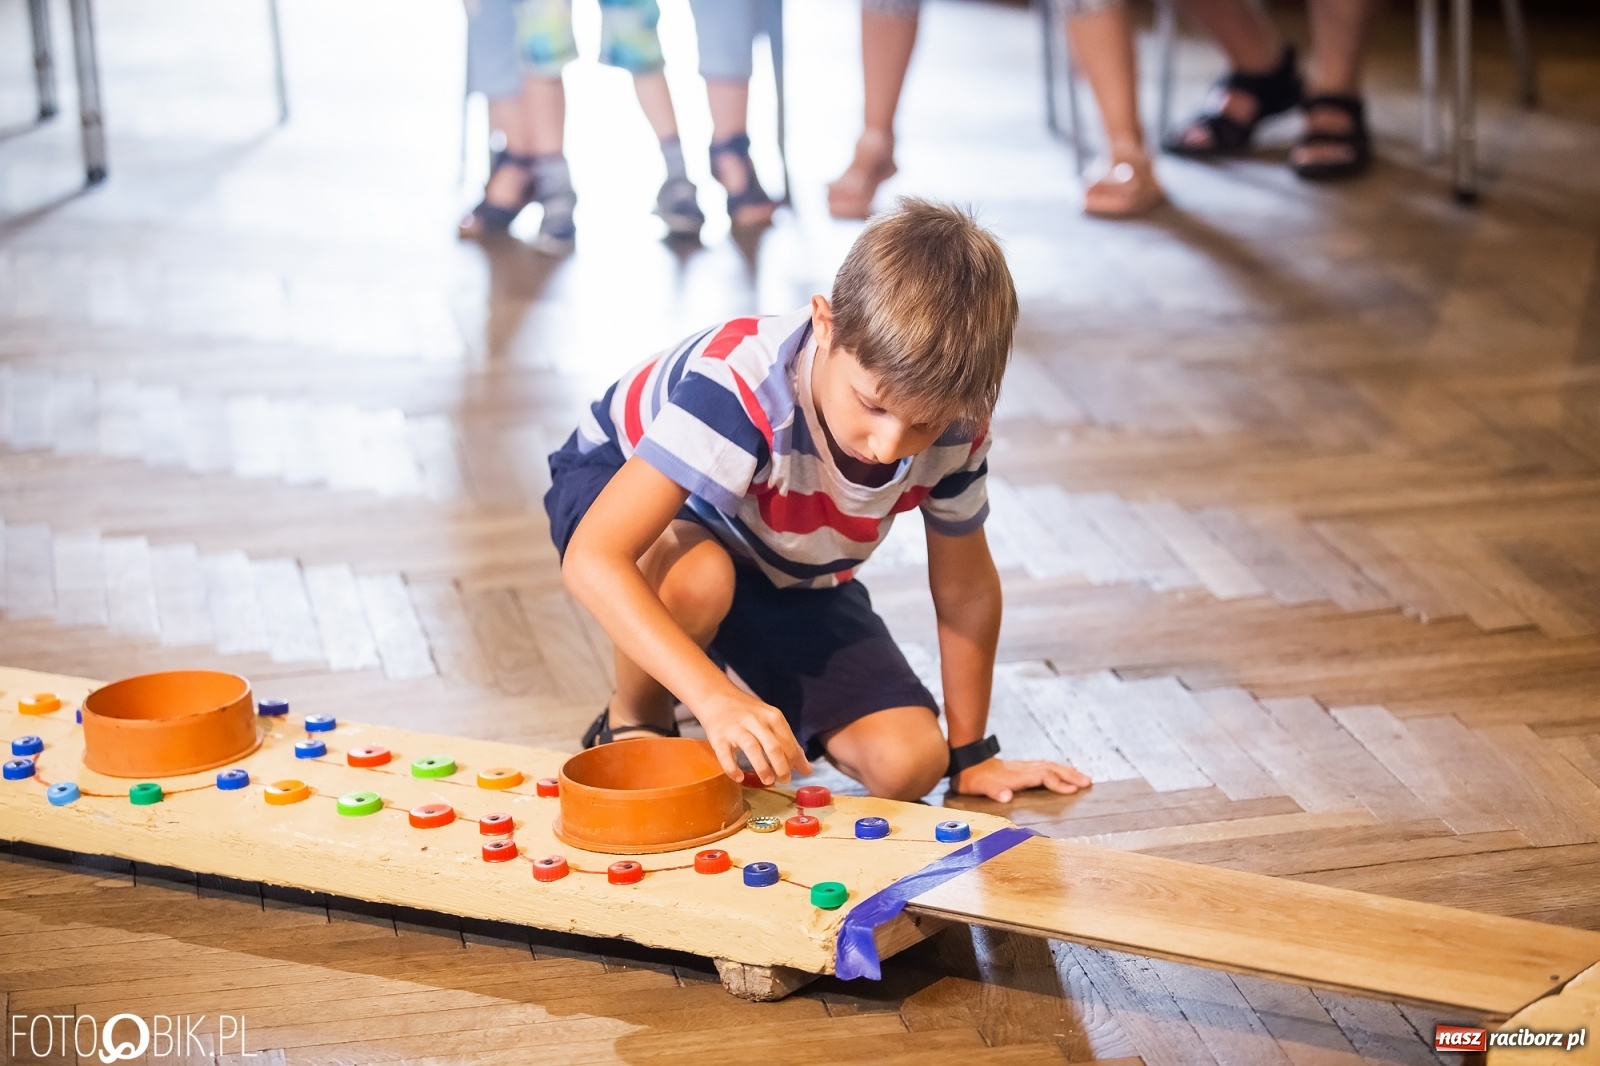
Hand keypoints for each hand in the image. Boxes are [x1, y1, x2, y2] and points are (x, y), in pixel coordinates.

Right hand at [694, 689, 811, 785]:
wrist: (716, 697)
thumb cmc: (748, 713)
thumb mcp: (771, 721)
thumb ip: (789, 744)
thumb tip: (807, 770)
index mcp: (772, 716)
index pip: (788, 741)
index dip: (794, 760)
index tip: (793, 773)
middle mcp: (755, 721)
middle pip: (773, 745)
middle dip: (782, 766)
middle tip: (784, 780)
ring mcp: (736, 729)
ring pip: (752, 748)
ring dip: (762, 767)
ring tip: (768, 781)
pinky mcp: (718, 737)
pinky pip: (725, 755)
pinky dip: (732, 768)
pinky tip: (739, 778)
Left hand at [952, 757, 1090, 802]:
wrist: (965, 761)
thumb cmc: (971, 778)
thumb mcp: (978, 786)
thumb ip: (992, 790)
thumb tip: (1007, 796)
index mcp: (1015, 776)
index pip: (1042, 777)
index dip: (1057, 783)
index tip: (1072, 790)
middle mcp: (1022, 769)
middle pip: (1051, 769)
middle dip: (1070, 775)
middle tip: (1088, 782)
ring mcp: (1022, 766)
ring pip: (1050, 765)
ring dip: (1067, 771)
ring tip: (1083, 778)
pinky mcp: (1021, 767)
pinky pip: (1045, 766)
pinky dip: (1058, 769)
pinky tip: (1063, 773)